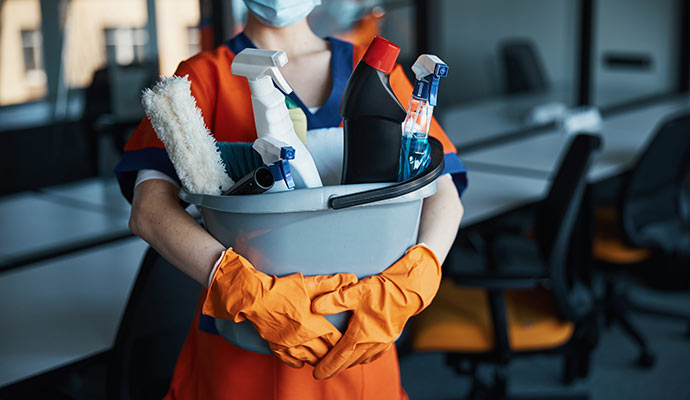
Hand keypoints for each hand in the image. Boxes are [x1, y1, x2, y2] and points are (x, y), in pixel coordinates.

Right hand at [202, 249, 357, 367]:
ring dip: (318, 359)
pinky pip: (290, 361)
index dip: (343, 340)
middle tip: (340, 352)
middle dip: (333, 353)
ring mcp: (288, 345)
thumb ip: (331, 283)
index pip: (335, 339)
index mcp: (313, 325)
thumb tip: (351, 278)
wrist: (253, 298)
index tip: (348, 339)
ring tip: (325, 358)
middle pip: (324, 353)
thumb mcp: (308, 284)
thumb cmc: (281, 290)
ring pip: (309, 359)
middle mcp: (302, 339)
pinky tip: (303, 361)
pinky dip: (299, 362)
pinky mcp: (276, 346)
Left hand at [311, 245, 441, 378]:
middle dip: (335, 368)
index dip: (327, 366)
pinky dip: (363, 358)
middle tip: (323, 373)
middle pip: (349, 361)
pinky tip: (360, 355)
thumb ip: (335, 300)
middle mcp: (372, 342)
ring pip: (361, 359)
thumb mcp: (356, 291)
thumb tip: (314, 306)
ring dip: (349, 363)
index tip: (317, 374)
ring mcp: (382, 342)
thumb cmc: (383, 291)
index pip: (340, 355)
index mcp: (361, 334)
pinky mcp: (389, 339)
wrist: (409, 290)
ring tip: (338, 364)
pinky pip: (373, 355)